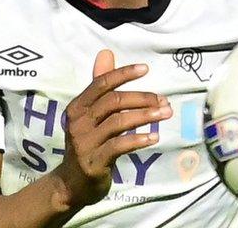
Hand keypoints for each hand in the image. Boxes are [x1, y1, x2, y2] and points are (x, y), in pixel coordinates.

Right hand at [55, 49, 171, 206]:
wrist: (71, 184)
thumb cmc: (87, 143)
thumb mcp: (90, 115)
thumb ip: (100, 86)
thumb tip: (106, 53)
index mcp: (77, 107)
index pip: (101, 83)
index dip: (123, 74)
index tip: (146, 69)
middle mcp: (78, 122)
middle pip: (114, 101)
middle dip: (142, 98)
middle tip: (164, 100)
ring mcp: (85, 142)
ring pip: (119, 122)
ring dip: (146, 116)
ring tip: (165, 114)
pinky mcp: (94, 161)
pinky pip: (119, 146)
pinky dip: (138, 139)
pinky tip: (154, 137)